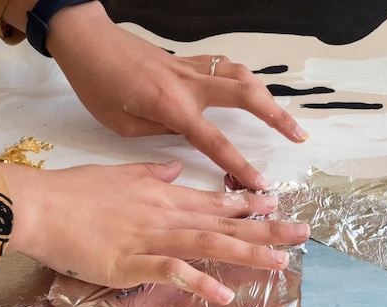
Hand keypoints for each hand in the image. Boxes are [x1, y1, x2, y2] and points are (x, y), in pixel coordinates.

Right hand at [0, 160, 309, 304]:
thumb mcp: (118, 173)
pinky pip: (172, 271)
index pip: (214, 201)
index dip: (247, 205)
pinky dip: (200, 282)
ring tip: (281, 261)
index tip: (275, 204)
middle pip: (223, 222)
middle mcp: (165, 214)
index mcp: (162, 194)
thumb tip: (176, 168)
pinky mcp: (130, 263)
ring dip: (247, 252)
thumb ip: (151, 173)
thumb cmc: (74, 191)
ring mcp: (150, 238)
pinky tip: (225, 293)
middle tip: (303, 233)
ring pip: (208, 243)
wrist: (39, 204)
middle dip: (266, 228)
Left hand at [3, 1, 308, 189]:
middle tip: (298, 137)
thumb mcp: (122, 124)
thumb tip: (186, 137)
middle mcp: (190, 85)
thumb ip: (159, 133)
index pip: (216, 142)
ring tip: (282, 117)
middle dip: (277, 117)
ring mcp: (190, 68)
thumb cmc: (98, 86)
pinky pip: (224, 67)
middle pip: (247, 95)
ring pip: (241, 75)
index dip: (241, 166)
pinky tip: (248, 90)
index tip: (261, 184)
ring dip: (267, 95)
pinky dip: (243, 79)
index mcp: (172, 107)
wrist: (87, 41)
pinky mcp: (185, 60)